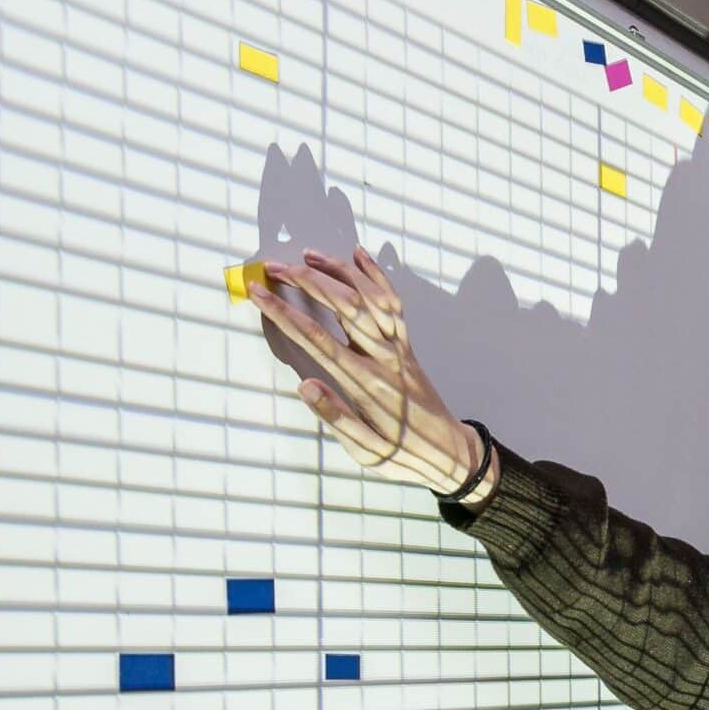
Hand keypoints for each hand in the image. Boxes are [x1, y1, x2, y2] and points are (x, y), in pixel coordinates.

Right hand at [246, 248, 486, 498]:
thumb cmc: (404, 455)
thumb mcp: (367, 451)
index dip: (284, 312)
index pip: (316, 339)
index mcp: (365, 384)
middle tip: (274, 267)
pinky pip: (394, 304)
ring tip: (308, 255)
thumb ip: (336, 418)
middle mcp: (383, 358)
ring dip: (338, 271)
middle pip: (343, 306)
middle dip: (306, 281)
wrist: (449, 452)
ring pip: (370, 296)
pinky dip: (377, 276)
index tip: (258, 293)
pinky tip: (359, 255)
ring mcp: (398, 348)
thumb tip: (304, 386)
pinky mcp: (408, 346)